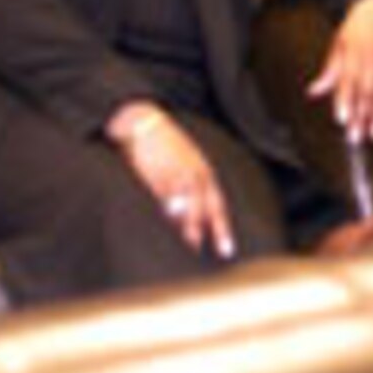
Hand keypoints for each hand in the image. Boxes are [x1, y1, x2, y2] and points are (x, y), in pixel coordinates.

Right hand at [107, 102, 234, 257]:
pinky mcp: (156, 166)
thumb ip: (192, 191)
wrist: (145, 121)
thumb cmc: (167, 147)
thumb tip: (190, 220)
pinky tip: (170, 213)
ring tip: (191, 238)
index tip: (226, 251)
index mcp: (203, 171)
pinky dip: (169, 200)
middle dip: (204, 225)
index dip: (221, 227)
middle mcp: (193, 171)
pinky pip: (164, 187)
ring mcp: (175, 168)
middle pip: (203, 201)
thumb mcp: (187, 163)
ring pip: (186, 195)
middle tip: (202, 246)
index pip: (217, 204)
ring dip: (189, 216)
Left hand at [307, 0, 372, 143]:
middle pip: (367, 89)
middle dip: (362, 115)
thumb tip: (312, 92)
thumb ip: (330, 70)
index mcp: (352, 50)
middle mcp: (372, 54)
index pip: (347, 79)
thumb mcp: (339, 44)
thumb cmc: (355, 30)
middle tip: (357, 137)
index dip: (344, 100)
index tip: (342, 120)